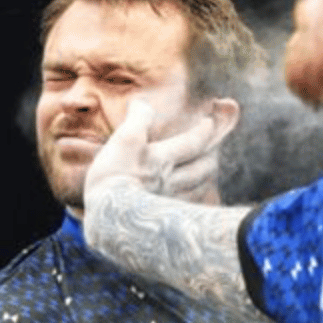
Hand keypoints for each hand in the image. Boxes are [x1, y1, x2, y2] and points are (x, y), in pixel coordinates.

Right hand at [84, 98, 224, 203]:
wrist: (109, 217)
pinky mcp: (159, 219)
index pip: (193, 142)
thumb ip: (138, 119)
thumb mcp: (124, 140)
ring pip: (196, 189)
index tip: (210, 122)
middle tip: (214, 148)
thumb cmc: (114, 176)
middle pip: (202, 169)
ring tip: (206, 171)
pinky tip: (189, 199)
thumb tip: (142, 103)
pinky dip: (192, 200)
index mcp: (162, 159)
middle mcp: (170, 181)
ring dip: (205, 178)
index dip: (204, 131)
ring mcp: (166, 201)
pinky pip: (184, 208)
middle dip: (211, 155)